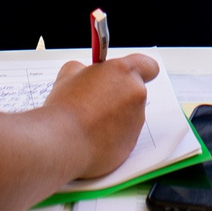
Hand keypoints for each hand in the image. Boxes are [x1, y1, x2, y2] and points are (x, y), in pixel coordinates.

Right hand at [47, 53, 157, 178]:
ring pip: (129, 115)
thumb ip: (85, 69)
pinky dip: (111, 136)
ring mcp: (136, 121)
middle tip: (95, 100)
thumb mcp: (69, 73)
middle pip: (135, 91)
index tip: (124, 75)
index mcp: (124, 72)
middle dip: (119, 95)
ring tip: (89, 122)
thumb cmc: (65, 108)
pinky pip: (124, 136)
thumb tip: (86, 73)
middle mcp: (136, 94)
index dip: (139, 70)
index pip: (148, 66)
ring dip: (115, 117)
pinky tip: (91, 136)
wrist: (63, 143)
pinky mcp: (131, 144)